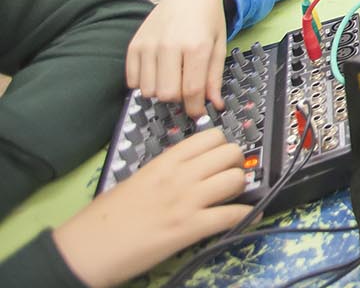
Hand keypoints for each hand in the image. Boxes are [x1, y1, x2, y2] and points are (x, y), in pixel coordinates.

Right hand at [51, 129, 250, 287]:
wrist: (86, 250)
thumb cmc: (104, 217)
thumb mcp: (137, 180)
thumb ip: (166, 171)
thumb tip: (192, 171)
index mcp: (164, 162)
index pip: (211, 136)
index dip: (222, 146)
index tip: (220, 158)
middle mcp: (179, 176)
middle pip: (231, 153)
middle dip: (236, 164)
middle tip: (229, 176)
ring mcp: (186, 201)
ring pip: (236, 179)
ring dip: (241, 188)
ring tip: (234, 197)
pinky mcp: (189, 229)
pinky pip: (232, 215)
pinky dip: (246, 215)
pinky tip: (249, 216)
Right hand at [127, 0, 227, 118]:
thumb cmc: (208, 19)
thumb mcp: (219, 46)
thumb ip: (214, 78)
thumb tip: (215, 105)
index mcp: (196, 46)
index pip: (191, 90)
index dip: (195, 109)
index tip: (197, 113)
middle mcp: (170, 46)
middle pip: (167, 94)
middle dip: (178, 99)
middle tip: (185, 90)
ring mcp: (149, 45)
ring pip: (148, 90)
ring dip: (161, 91)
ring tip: (172, 78)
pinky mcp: (134, 44)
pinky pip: (132, 80)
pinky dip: (144, 83)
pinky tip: (157, 73)